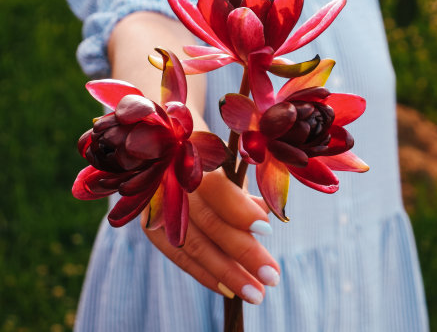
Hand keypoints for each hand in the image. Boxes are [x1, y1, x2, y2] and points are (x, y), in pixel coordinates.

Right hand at [141, 169, 278, 304]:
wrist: (164, 159)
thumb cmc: (209, 161)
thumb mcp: (227, 166)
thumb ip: (244, 190)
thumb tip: (264, 213)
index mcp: (193, 157)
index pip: (217, 187)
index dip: (240, 210)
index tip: (267, 230)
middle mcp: (172, 181)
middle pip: (209, 223)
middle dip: (244, 252)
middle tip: (272, 276)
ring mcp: (157, 205)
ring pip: (194, 246)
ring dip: (228, 273)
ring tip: (255, 293)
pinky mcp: (151, 225)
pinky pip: (179, 256)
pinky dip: (205, 274)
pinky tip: (229, 290)